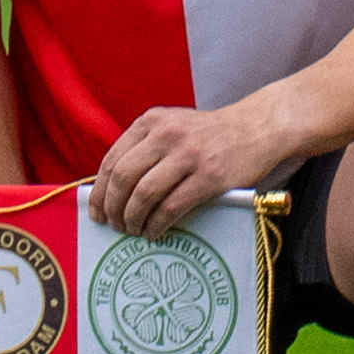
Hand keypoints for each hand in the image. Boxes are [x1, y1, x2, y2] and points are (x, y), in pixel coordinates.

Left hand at [82, 90, 261, 234]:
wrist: (257, 128)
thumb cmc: (209, 135)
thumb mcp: (172, 126)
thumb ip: (145, 148)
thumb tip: (112, 190)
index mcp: (151, 122)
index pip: (113, 160)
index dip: (100, 192)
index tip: (97, 212)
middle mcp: (166, 134)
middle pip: (124, 178)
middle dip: (114, 208)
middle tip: (115, 225)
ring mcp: (188, 155)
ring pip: (144, 194)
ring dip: (133, 219)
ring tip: (133, 230)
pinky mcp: (208, 176)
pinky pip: (171, 207)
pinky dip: (156, 225)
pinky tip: (154, 232)